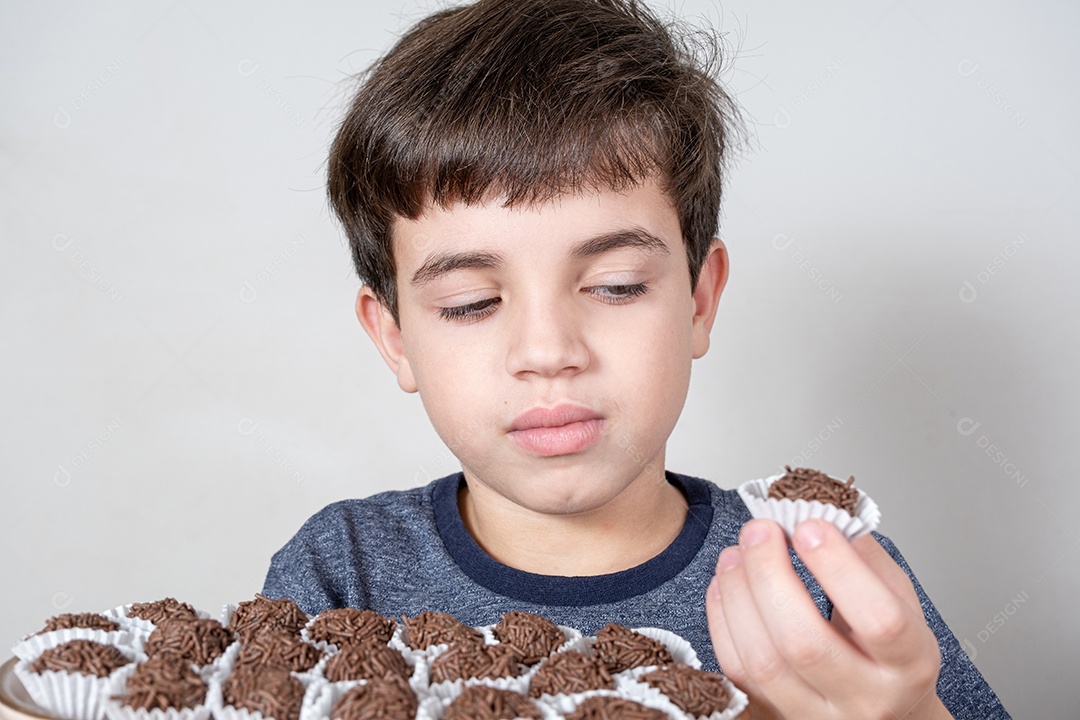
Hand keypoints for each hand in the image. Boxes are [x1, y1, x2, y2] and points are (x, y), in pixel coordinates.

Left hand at [706, 518, 952, 719]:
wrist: (887, 712)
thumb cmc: (890, 650)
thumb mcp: (897, 599)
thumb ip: (864, 556)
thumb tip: (822, 509)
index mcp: (908, 664)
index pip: (878, 620)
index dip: (839, 568)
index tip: (809, 525)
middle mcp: (865, 699)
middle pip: (805, 642)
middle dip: (771, 574)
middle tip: (759, 529)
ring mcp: (817, 715)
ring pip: (762, 661)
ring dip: (738, 595)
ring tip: (735, 553)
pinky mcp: (777, 714)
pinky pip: (736, 671)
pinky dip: (722, 619)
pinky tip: (725, 584)